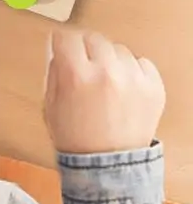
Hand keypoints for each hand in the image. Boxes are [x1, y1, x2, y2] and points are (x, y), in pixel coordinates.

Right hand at [44, 31, 165, 154]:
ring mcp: (132, 79)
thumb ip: (54, 71)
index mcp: (75, 75)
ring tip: (106, 80)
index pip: (67, 37)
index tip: (63, 45)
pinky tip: (124, 86)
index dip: (62, 41)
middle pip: (94, 38)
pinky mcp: (153, 88)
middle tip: (85, 64)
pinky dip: (132, 71)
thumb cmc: (75, 138)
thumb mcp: (50, 102)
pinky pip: (142, 63)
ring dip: (110, 59)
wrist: (107, 167)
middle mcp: (105, 72)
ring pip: (118, 49)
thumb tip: (59, 48)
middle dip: (86, 48)